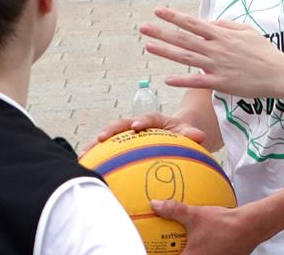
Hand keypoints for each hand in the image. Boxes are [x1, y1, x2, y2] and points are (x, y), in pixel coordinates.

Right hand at [80, 112, 207, 153]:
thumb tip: (199, 135)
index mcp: (154, 120)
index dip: (140, 121)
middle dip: (110, 130)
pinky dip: (98, 156)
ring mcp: (128, 133)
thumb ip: (192, 133)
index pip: (147, 118)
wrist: (175, 131)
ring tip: (84, 153)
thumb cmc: (182, 133)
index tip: (136, 127)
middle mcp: (138, 124)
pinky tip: (86, 166)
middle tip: (101, 138)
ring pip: (110, 136)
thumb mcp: (189, 132)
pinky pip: (109, 149)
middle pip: (121, 124)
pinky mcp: (122, 143)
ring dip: (96, 143)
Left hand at [140, 7, 283, 97]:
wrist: (278, 73)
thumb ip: (225, 25)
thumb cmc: (263, 51)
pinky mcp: (221, 83)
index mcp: (221, 35)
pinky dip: (182, 80)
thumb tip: (208, 21)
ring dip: (165, 52)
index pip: (192, 23)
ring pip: (186, 58)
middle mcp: (216, 48)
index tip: (158, 11)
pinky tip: (167, 79)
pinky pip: (197, 81)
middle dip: (162, 32)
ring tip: (148, 47)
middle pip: (183, 39)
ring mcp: (217, 66)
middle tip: (143, 28)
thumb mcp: (246, 30)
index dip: (174, 17)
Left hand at [152, 200, 274, 254]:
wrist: (251, 226)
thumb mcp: (196, 215)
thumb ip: (174, 210)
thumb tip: (156, 205)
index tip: (153, 252)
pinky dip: (202, 250)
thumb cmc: (225, 224)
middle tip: (168, 246)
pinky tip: (202, 242)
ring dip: (190, 251)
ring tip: (186, 243)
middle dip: (175, 252)